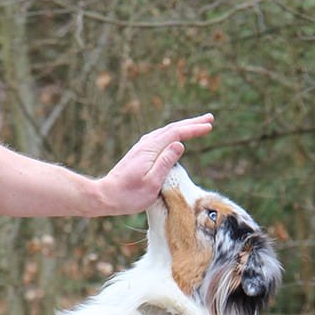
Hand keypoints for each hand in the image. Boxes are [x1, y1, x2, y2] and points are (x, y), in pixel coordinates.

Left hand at [94, 114, 213, 214]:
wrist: (105, 196)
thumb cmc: (129, 195)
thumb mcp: (151, 182)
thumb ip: (165, 162)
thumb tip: (180, 143)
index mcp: (150, 150)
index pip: (176, 134)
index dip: (194, 129)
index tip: (209, 126)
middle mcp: (145, 145)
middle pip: (172, 129)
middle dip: (191, 123)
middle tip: (210, 119)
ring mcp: (141, 148)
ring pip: (166, 132)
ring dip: (183, 127)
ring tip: (197, 125)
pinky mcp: (139, 153)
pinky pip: (160, 137)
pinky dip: (172, 134)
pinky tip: (174, 136)